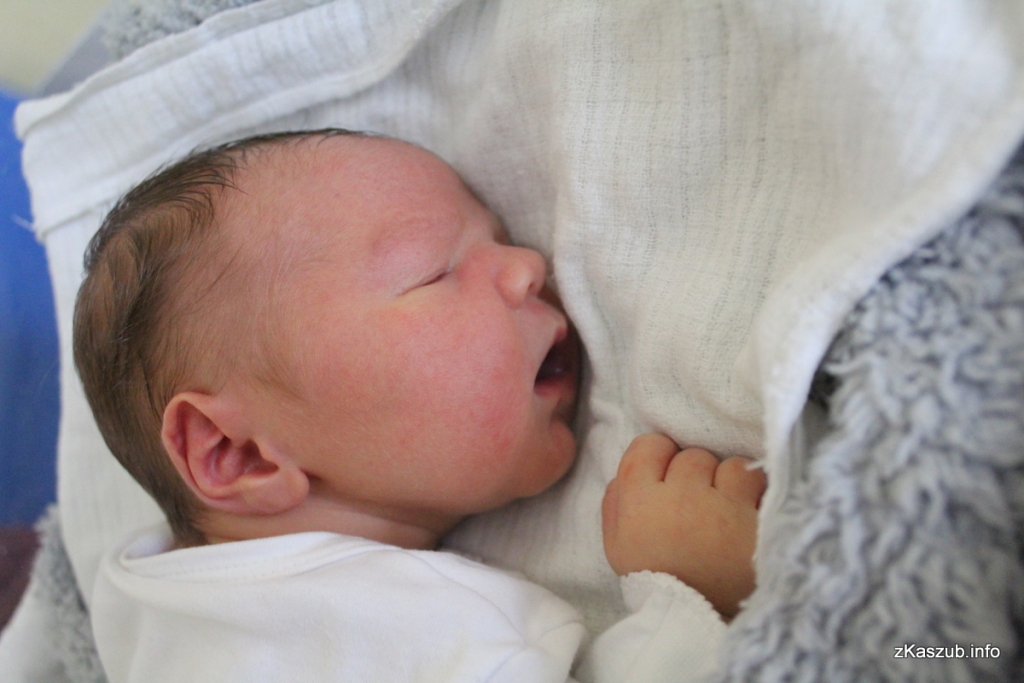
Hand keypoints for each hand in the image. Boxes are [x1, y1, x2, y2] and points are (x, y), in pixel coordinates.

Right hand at [601, 433, 765, 618]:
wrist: (698, 622)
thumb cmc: (656, 579)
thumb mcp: (617, 546)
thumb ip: (616, 501)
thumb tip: (629, 470)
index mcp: (639, 500)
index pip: (649, 444)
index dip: (660, 459)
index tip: (667, 479)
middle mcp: (679, 495)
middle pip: (691, 456)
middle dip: (695, 476)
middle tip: (697, 505)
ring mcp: (720, 505)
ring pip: (727, 464)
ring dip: (728, 483)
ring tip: (726, 511)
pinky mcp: (754, 518)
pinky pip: (756, 479)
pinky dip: (754, 493)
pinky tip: (747, 516)